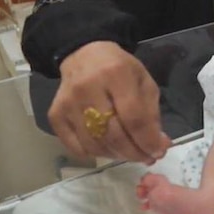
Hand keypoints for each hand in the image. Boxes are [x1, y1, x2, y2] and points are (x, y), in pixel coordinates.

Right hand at [49, 41, 170, 162]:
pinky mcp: (55, 115)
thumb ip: (151, 113)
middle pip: (113, 134)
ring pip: (94, 144)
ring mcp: (68, 103)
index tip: (158, 151)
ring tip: (130, 152)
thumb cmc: (120, 69)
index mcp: (116, 74)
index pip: (133, 118)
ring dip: (117, 155)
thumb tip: (158, 145)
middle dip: (134, 152)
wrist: (84, 55)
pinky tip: (109, 148)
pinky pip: (76, 147)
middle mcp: (88, 88)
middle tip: (147, 157)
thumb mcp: (143, 81)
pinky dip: (96, 154)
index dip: (147, 140)